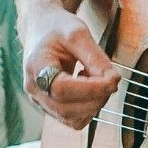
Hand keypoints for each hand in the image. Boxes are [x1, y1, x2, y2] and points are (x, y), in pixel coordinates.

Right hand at [21, 10, 119, 128]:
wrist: (41, 28)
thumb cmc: (57, 28)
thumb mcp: (78, 33)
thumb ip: (95, 57)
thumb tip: (112, 80)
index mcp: (35, 66)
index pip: (62, 88)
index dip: (91, 88)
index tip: (113, 79)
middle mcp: (34, 89)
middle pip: (67, 109)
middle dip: (97, 97)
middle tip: (111, 77)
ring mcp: (40, 101)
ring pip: (72, 119)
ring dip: (93, 104)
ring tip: (94, 78)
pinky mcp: (49, 107)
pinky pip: (73, 119)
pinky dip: (87, 108)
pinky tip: (87, 88)